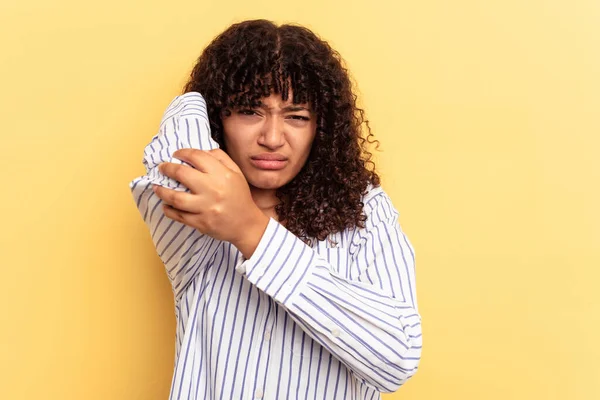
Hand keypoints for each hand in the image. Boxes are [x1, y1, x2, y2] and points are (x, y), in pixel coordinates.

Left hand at [152, 149, 268, 257]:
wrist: (246, 224)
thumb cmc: (240, 196)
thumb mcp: (236, 173)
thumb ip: (221, 158)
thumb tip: (201, 151)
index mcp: (222, 174)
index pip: (197, 157)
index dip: (182, 153)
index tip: (176, 154)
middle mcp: (212, 190)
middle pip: (182, 174)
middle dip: (167, 168)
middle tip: (162, 168)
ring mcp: (205, 208)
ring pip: (176, 198)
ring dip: (162, 191)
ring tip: (157, 187)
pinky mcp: (201, 223)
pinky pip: (178, 216)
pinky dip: (168, 210)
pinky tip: (166, 205)